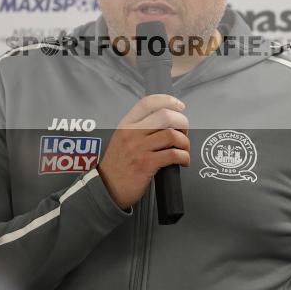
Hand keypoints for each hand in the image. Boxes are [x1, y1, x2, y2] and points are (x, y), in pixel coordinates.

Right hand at [97, 94, 189, 209]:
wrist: (106, 188)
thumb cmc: (117, 166)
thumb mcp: (121, 140)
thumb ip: (139, 129)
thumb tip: (165, 123)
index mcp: (126, 125)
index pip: (148, 103)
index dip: (168, 101)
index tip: (179, 106)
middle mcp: (132, 133)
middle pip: (165, 116)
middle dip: (182, 123)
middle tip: (184, 132)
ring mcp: (139, 148)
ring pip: (172, 135)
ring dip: (184, 142)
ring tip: (184, 149)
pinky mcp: (146, 164)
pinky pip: (173, 154)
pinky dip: (184, 156)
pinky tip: (183, 161)